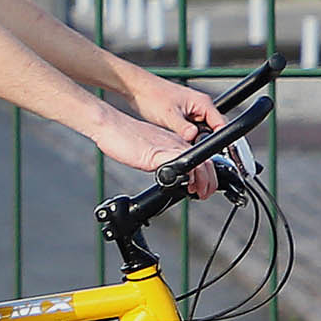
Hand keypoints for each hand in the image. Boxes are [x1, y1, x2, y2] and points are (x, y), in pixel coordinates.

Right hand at [94, 111, 218, 197]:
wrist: (110, 126)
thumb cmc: (124, 138)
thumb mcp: (150, 150)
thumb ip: (161, 160)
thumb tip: (168, 174)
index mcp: (175, 143)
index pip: (201, 158)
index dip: (207, 176)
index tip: (202, 189)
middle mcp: (175, 144)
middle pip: (206, 162)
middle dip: (210, 182)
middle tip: (204, 194)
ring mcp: (168, 148)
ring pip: (198, 163)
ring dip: (203, 181)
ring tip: (199, 193)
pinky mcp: (157, 153)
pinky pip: (179, 162)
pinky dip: (188, 174)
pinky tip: (186, 183)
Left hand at [123, 72, 222, 143]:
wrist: (137, 89)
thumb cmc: (152, 95)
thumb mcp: (168, 115)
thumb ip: (183, 128)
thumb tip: (193, 138)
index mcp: (202, 102)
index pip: (221, 124)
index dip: (220, 139)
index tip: (214, 151)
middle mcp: (200, 106)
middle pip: (214, 128)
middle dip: (208, 140)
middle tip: (197, 150)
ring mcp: (193, 110)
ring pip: (203, 130)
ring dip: (198, 138)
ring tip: (186, 143)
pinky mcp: (185, 115)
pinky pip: (194, 128)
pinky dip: (190, 136)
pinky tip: (180, 140)